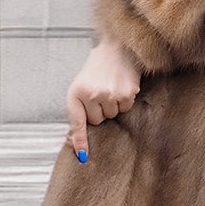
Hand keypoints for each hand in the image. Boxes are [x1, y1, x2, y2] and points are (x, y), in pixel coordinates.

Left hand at [66, 37, 141, 161]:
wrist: (115, 49)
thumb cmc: (96, 70)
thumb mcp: (80, 86)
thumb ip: (78, 110)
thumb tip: (77, 140)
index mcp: (77, 93)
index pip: (78, 122)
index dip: (81, 141)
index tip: (84, 157)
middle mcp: (93, 95)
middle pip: (98, 121)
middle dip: (99, 111)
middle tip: (100, 93)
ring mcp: (111, 94)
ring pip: (113, 115)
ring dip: (112, 105)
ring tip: (111, 88)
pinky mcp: (127, 93)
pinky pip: (125, 108)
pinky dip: (124, 101)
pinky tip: (121, 87)